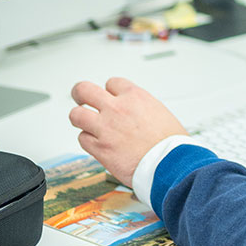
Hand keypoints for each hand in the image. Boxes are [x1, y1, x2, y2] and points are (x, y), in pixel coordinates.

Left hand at [69, 77, 187, 186]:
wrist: (169, 163)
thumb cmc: (169, 141)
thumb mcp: (159, 111)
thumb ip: (140, 107)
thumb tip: (133, 110)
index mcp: (135, 96)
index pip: (111, 83)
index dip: (110, 91)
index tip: (110, 97)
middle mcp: (117, 108)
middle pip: (84, 90)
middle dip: (80, 93)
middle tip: (81, 98)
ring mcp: (105, 128)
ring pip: (76, 115)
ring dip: (80, 118)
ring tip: (85, 123)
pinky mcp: (99, 148)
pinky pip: (82, 139)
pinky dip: (88, 140)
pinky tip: (96, 143)